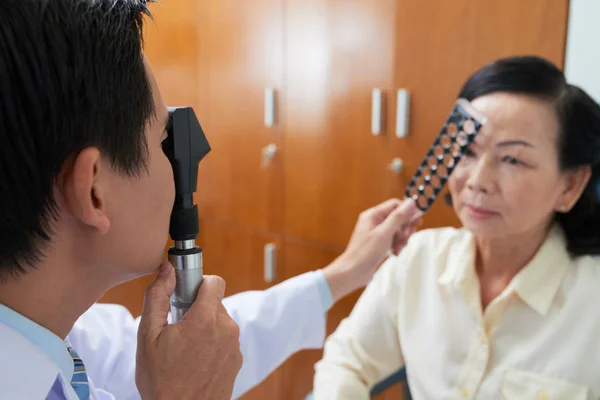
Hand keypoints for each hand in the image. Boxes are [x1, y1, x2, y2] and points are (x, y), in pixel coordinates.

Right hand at [136, 262, 241, 399]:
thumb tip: (167, 270)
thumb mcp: (148, 336)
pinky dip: (212, 344)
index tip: (185, 293)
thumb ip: (158, 297)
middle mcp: (226, 329)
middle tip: (178, 327)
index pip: (214, 282)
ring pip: (219, 322)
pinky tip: (195, 361)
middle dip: (197, 309)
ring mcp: (234, 346)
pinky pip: (225, 340)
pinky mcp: (237, 360)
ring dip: (205, 327)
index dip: (199, 282)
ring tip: (185, 349)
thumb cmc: (161, 380)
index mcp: (205, 320)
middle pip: (215, 303)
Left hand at [322, 198, 421, 301]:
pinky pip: (393, 239)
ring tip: (398, 249)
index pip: (395, 205)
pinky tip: (395, 253)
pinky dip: (397, 245)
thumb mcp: (385, 233)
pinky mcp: (378, 243)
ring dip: (402, 239)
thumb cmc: (365, 253)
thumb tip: (411, 202)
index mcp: (373, 215)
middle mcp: (374, 221)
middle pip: (398, 217)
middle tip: (405, 239)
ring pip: (397, 230)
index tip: (416, 223)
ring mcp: (376, 232)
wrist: (352, 272)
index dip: (407, 213)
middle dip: (405, 229)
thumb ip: (398, 217)